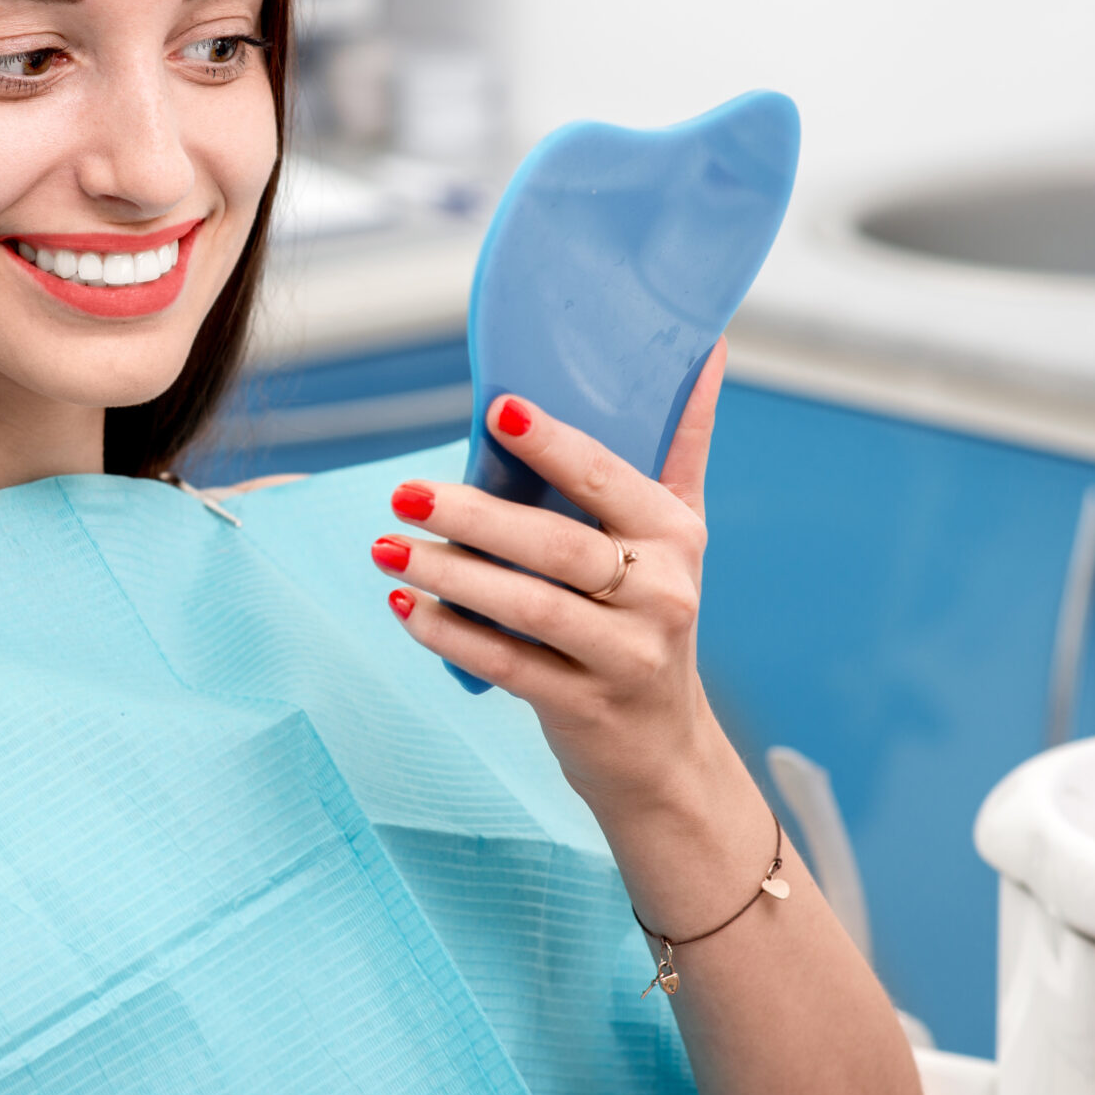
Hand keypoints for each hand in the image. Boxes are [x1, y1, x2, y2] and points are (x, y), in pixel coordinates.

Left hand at [372, 342, 728, 811]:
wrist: (663, 748)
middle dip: (475, 517)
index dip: (554, 444)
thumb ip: (683, 442)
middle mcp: (660, 593)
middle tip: (404, 492)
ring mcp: (624, 655)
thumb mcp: (679, 532)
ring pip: (528, 608)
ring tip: (387, 546)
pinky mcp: (583, 706)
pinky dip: (450, 635)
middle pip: (558, 547)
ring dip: (450, 576)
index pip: (609, 478)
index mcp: (675, 535)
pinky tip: (404, 605)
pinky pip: (506, 665)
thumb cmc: (652, 613)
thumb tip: (706, 346)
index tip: (499, 410)